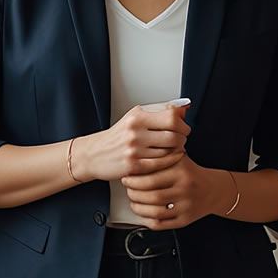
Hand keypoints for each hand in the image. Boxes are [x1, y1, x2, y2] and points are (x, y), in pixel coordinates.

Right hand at [72, 103, 189, 182]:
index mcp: (137, 117)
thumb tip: (182, 111)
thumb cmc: (117, 136)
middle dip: (183, 138)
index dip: (183, 123)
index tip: (184, 126)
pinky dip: (170, 161)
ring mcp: (134, 150)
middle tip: (182, 138)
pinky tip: (171, 157)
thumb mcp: (134, 117)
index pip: (171, 117)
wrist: (94, 154)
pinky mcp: (133, 166)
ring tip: (175, 148)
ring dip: (177, 150)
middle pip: (173, 135)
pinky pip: (160, 164)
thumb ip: (158, 113)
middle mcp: (135, 132)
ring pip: (169, 151)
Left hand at [119, 156, 230, 230]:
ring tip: (133, 201)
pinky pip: (161, 224)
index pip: (151, 178)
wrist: (214, 189)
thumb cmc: (192, 173)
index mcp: (182, 172)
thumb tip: (134, 158)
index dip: (134, 179)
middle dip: (133, 193)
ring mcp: (185, 207)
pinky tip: (144, 212)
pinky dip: (147, 220)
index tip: (126, 177)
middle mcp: (185, 190)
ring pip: (154, 212)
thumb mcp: (179, 159)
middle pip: (151, 196)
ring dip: (138, 208)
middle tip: (128, 189)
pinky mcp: (185, 220)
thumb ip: (160, 156)